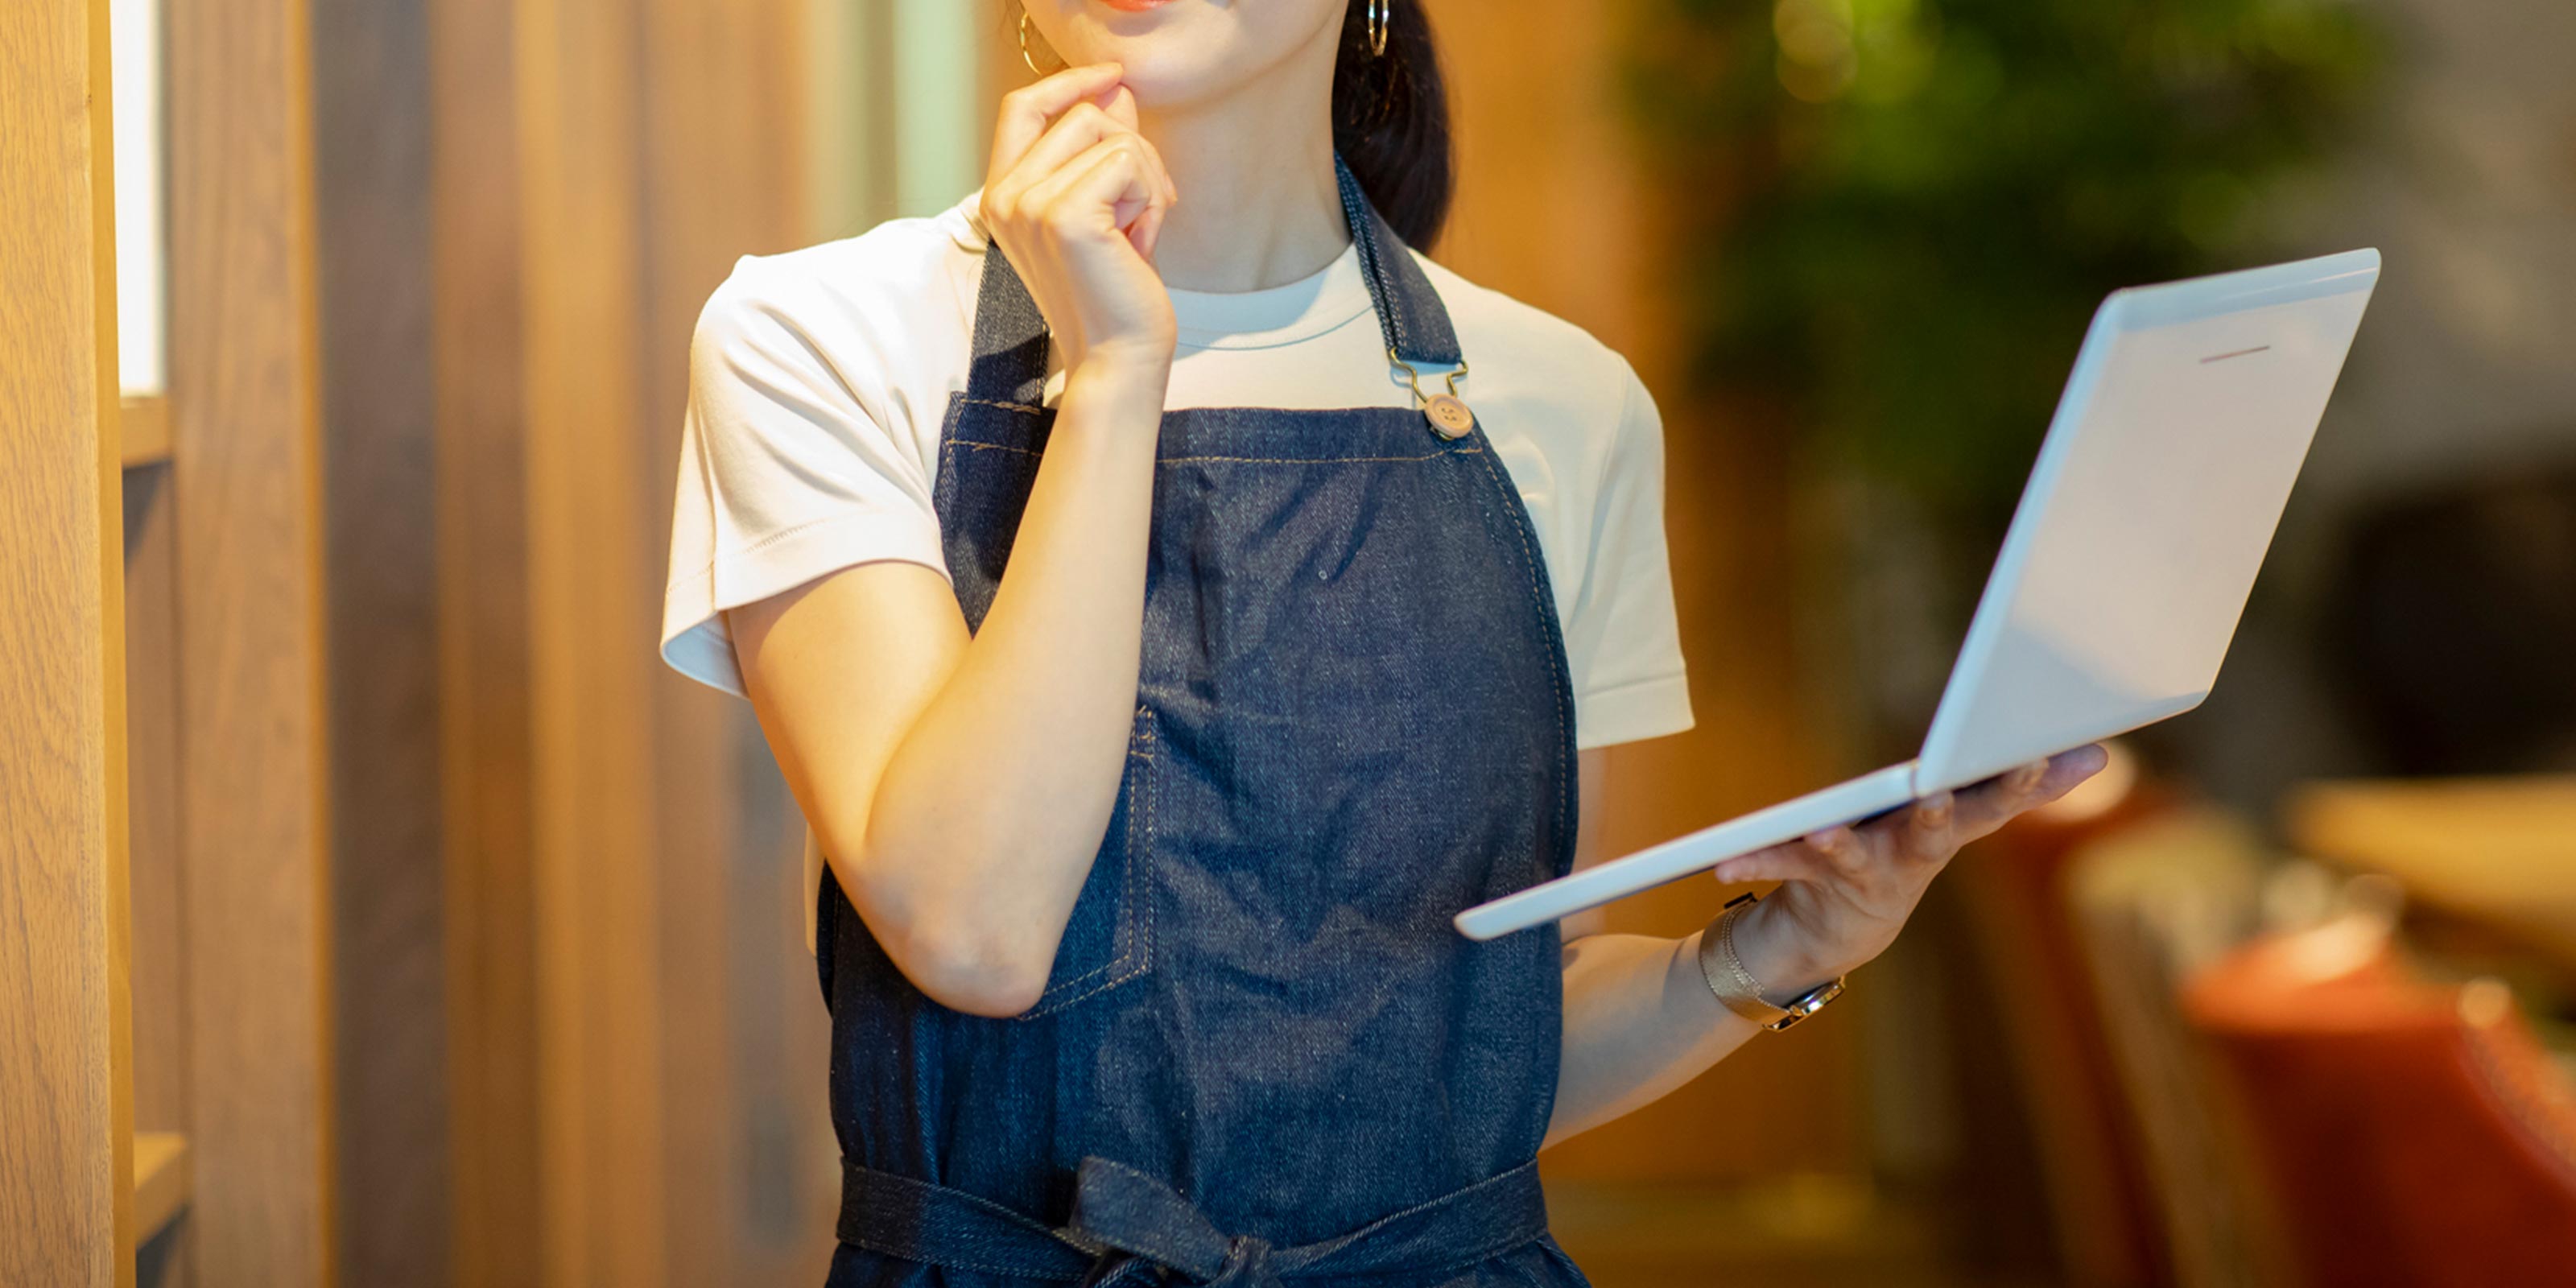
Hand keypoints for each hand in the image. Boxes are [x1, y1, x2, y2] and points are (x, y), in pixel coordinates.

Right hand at [979, 62, 1179, 375]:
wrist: (1120, 357)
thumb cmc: (1115, 292)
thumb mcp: (1109, 207)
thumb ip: (1104, 147)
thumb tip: (1116, 90)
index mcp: (1002, 196)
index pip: (1023, 107)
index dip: (1070, 82)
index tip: (1114, 79)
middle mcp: (1005, 197)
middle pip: (1080, 114)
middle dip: (1133, 150)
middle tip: (1146, 208)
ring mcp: (1028, 205)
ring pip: (1110, 135)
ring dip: (1145, 180)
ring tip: (1137, 233)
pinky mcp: (1064, 215)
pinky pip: (1128, 162)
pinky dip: (1150, 198)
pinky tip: (1139, 243)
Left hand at [1710, 745, 2110, 1001]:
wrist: (1842, 931)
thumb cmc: (1904, 849)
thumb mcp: (1961, 812)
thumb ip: (2022, 784)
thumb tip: (2096, 751)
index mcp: (1951, 824)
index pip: (1997, 800)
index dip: (2025, 781)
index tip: (2050, 756)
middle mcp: (1914, 852)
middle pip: (1934, 830)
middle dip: (1937, 813)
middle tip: (1935, 797)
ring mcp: (1868, 872)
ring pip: (1856, 854)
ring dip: (1839, 844)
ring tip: (1823, 833)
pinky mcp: (1817, 881)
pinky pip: (1782, 862)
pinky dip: (1755, 859)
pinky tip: (1723, 865)